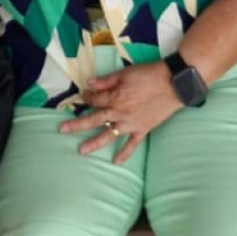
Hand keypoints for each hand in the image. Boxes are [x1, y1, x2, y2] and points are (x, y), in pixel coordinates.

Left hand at [60, 62, 181, 163]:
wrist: (174, 84)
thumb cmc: (149, 75)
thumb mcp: (126, 72)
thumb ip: (107, 80)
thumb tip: (89, 83)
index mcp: (115, 97)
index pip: (95, 99)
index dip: (87, 97)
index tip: (83, 96)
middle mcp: (119, 112)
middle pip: (94, 119)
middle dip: (77, 124)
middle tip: (63, 130)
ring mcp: (130, 123)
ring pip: (109, 135)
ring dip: (94, 143)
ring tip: (81, 150)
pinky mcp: (142, 129)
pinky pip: (131, 144)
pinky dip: (124, 153)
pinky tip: (115, 162)